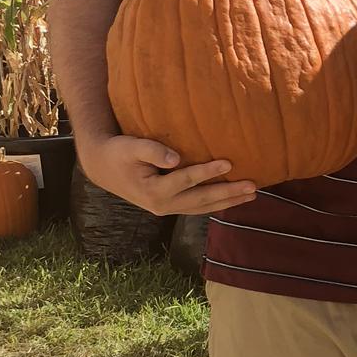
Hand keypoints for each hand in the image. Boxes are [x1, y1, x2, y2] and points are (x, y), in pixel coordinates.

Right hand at [78, 133, 257, 215]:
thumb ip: (152, 151)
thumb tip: (175, 158)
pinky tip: (233, 198)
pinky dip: (217, 203)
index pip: (185, 180)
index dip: (207, 172)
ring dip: (228, 202)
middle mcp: (162, 205)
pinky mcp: (171, 206)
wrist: (103, 168)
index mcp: (153, 190)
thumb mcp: (130, 147)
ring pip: (203, 208)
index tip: (229, 163)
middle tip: (253, 186)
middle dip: (228, 193)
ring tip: (252, 194)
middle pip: (201, 200)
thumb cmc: (118, 152)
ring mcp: (167, 209)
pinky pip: (198, 207)